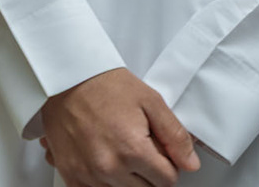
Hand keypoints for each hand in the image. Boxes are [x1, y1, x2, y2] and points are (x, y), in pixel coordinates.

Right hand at [38, 68, 199, 186]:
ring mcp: (87, 176)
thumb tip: (191, 164)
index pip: (167, 181)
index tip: (163, 153)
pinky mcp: (71, 177)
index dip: (170, 166)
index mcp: (132, 151)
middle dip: (151, 174)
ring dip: (129, 179)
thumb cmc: (107, 87)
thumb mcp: (151, 102)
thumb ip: (175, 135)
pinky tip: (107, 161)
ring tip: (123, 152)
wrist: (68, 82)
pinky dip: (106, 182)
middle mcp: (109, 169)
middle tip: (143, 150)